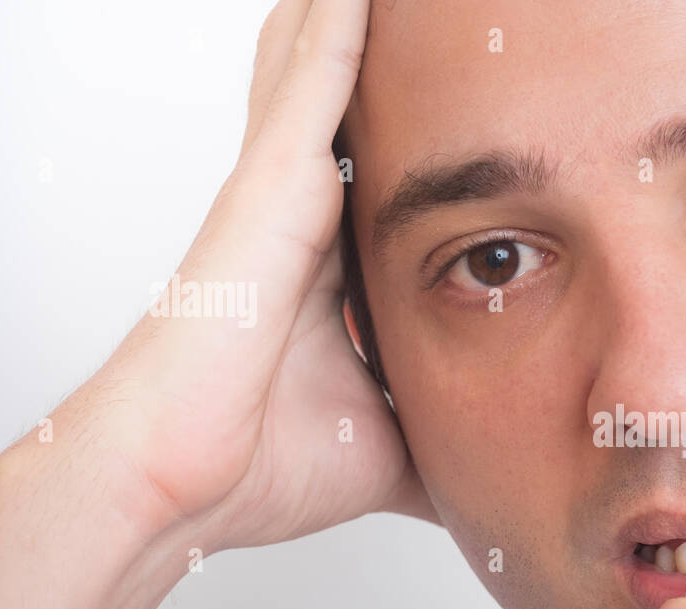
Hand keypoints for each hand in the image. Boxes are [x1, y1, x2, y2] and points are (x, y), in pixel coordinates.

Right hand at [91, 0, 433, 550]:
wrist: (187, 485)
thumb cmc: (261, 464)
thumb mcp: (392, 445)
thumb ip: (445, 442)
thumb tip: (499, 484)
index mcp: (328, 263)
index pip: (382, 172)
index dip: (423, 134)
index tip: (487, 106)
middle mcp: (304, 213)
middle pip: (355, 108)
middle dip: (401, 63)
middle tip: (453, 19)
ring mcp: (282, 190)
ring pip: (329, 72)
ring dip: (363, 25)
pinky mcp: (271, 183)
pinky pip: (318, 80)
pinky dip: (343, 26)